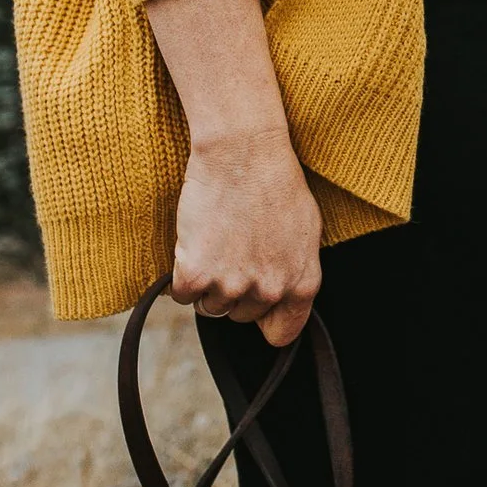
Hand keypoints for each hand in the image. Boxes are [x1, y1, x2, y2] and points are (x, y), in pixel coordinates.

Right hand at [173, 122, 323, 346]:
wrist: (243, 152)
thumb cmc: (276, 182)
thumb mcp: (305, 231)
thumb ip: (294, 271)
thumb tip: (280, 295)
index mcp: (301, 283)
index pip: (281, 333)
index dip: (265, 321)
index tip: (254, 306)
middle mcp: (269, 291)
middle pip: (239, 316)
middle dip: (233, 290)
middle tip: (231, 251)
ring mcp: (232, 285)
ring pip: (210, 305)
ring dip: (207, 281)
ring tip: (215, 241)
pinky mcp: (196, 274)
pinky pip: (181, 294)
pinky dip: (181, 275)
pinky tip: (194, 243)